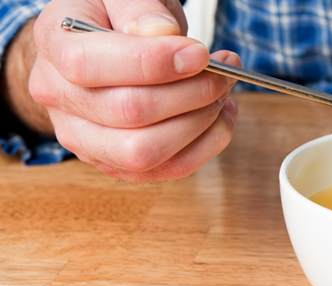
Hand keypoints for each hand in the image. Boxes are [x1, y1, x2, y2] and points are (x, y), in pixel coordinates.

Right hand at [27, 0, 239, 182]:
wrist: (100, 46)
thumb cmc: (113, 17)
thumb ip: (139, 8)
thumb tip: (161, 34)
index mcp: (54, 47)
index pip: (90, 66)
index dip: (154, 62)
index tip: (200, 53)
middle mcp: (60, 99)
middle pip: (128, 112)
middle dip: (191, 92)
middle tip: (222, 72)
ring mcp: (85, 138)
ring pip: (146, 152)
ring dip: (201, 122)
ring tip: (222, 92)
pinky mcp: (117, 163)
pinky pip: (167, 170)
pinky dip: (206, 144)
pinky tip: (218, 115)